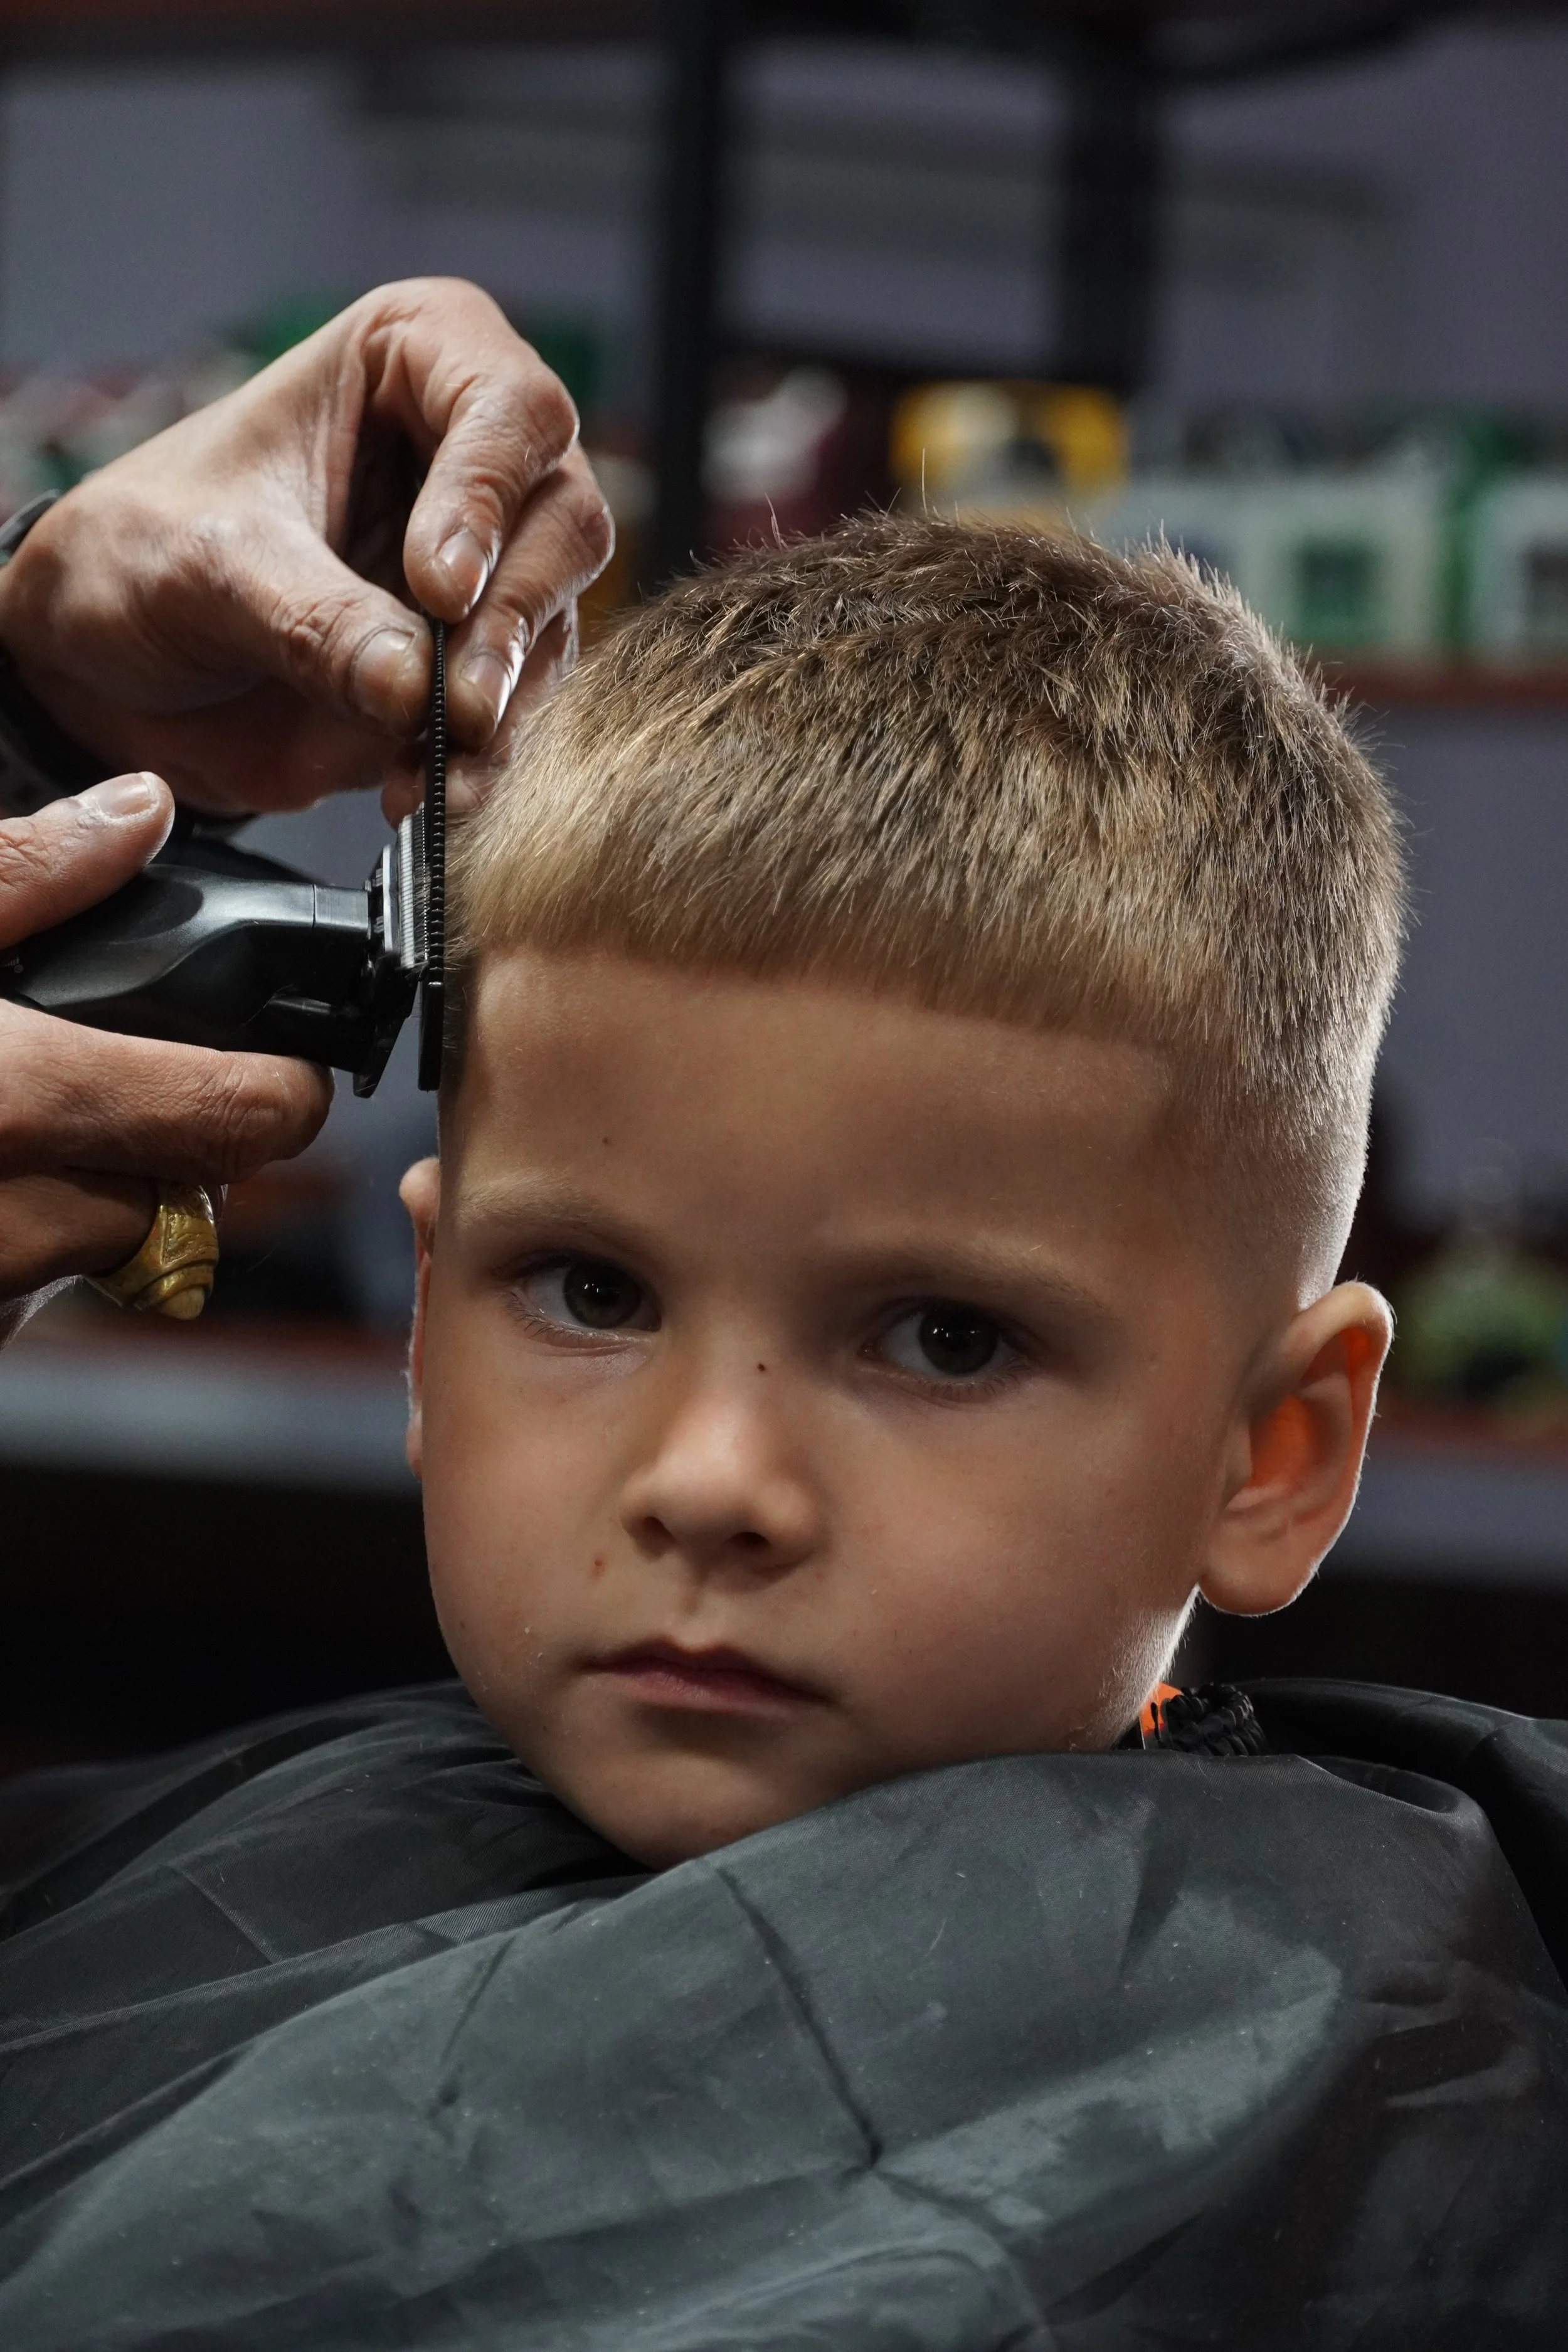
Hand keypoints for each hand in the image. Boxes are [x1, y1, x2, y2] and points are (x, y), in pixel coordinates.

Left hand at [0, 278, 612, 822]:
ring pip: (555, 624)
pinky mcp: (475, 662)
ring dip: (506, 706)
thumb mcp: (206, 567)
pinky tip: (436, 793)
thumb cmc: (139, 554)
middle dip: (513, 621)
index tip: (435, 587)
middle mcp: (472, 454)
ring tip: (438, 768)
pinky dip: (488, 761)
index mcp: (413, 358)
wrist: (110, 664)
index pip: (510, 406)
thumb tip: (412, 688)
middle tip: (459, 702)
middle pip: (564, 519)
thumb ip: (313, 620)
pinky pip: (520, 709)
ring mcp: (486, 564)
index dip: (487, 499)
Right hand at [0, 778, 330, 1342]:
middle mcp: (10, 1217)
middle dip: (171, 1138)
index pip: (236, 1120)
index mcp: (11, 1099)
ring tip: (26, 1125)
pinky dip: (29, 1236)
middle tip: (113, 1082)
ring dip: (96, 1191)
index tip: (284, 1072)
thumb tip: (140, 812)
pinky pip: (37, 1288)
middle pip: (183, 1187)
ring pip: (111, 1245)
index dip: (283, 1092)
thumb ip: (25, 875)